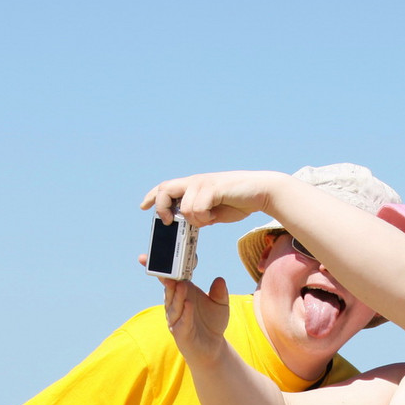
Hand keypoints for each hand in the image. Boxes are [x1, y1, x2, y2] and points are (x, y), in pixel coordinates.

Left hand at [141, 171, 288, 228]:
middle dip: (161, 207)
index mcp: (193, 186)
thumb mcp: (215, 211)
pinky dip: (204, 217)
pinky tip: (214, 216)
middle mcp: (195, 182)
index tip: (144, 206)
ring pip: (184, 207)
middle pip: (165, 189)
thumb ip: (201, 214)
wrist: (261, 192)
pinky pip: (197, 208)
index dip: (154, 196)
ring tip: (209, 219)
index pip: (166, 187)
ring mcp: (203, 183)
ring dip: (194, 219)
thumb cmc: (239, 201)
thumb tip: (188, 223)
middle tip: (164, 221)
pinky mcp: (212, 188)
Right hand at [162, 276, 230, 363]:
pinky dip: (185, 314)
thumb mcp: (220, 304)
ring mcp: (176, 320)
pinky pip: (182, 322)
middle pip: (169, 291)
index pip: (169, 280)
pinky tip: (189, 305)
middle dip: (169, 281)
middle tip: (172, 272)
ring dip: (177, 296)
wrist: (213, 347)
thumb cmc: (212, 323)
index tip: (148, 258)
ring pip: (174, 306)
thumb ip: (220, 292)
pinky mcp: (181, 333)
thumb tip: (220, 280)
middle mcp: (175, 306)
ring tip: (182, 286)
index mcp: (182, 295)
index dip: (161, 270)